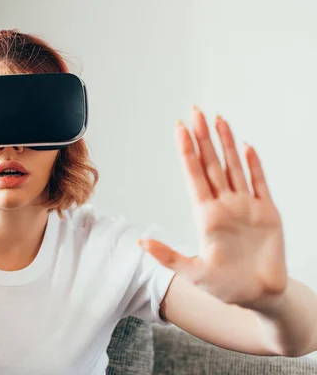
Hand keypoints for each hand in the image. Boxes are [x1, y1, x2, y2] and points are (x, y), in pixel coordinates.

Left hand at [139, 107, 287, 311]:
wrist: (259, 297)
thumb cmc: (224, 287)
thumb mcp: (191, 273)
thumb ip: (167, 256)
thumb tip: (141, 242)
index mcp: (206, 216)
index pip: (194, 176)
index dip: (187, 152)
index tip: (179, 129)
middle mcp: (224, 206)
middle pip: (212, 164)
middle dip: (203, 138)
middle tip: (195, 112)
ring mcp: (246, 206)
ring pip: (234, 167)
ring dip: (227, 144)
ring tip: (218, 120)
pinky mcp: (267, 212)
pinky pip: (260, 183)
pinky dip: (254, 165)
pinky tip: (245, 147)